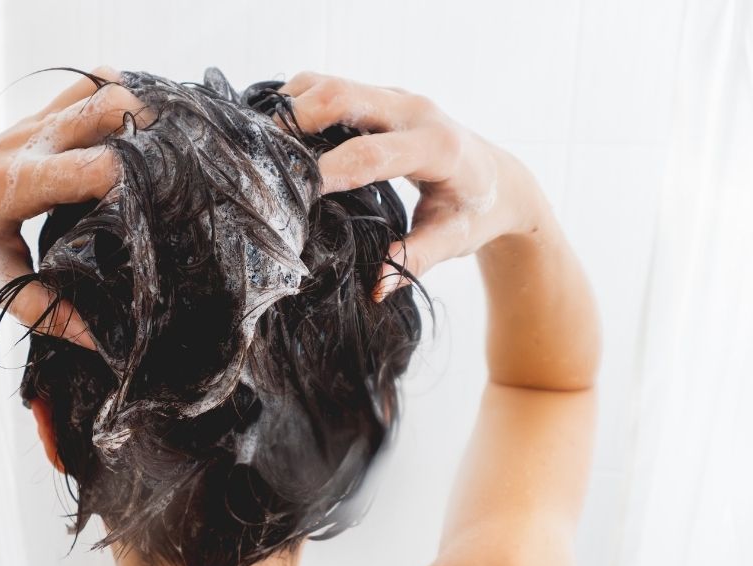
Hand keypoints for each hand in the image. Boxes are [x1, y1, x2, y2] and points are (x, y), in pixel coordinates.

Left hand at [0, 67, 150, 346]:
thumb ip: (45, 312)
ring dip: (131, 110)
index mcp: (16, 183)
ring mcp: (30, 126)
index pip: (96, 166)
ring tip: (151, 154)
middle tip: (166, 172)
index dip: (134, 186)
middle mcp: (27, 143)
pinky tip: (125, 143)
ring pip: (96, 88)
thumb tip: (98, 341)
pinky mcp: (32, 122)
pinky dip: (111, 105)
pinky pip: (82, 93)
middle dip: (145, 130)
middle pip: (105, 105)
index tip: (152, 212)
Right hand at [276, 72, 546, 299]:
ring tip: (263, 149)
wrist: (498, 177)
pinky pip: (329, 86)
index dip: (328, 170)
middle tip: (260, 160)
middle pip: (341, 97)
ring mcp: (394, 97)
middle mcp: (415, 110)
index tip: (294, 194)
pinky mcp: (379, 96)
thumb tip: (377, 287)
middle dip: (296, 123)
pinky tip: (282, 137)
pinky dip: (299, 103)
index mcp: (437, 148)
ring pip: (329, 83)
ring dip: (291, 109)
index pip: (371, 154)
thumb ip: (414, 261)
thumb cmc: (475, 213)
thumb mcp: (452, 241)